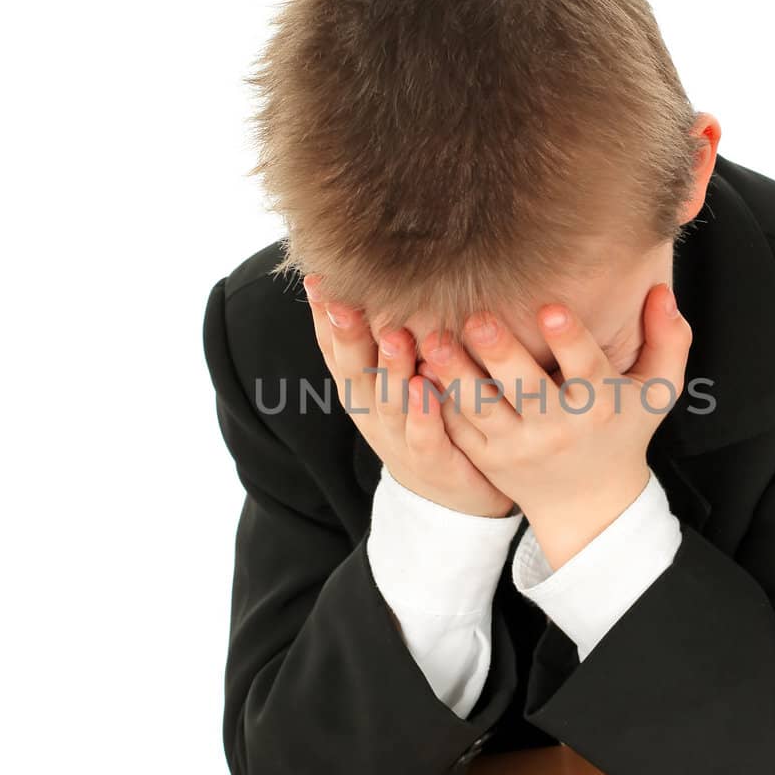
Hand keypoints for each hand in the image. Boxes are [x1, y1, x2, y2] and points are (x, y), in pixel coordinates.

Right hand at [301, 274, 516, 518]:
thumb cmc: (429, 421)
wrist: (456, 497)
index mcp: (362, 389)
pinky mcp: (432, 464)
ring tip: (395, 335)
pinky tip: (426, 390)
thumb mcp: (400, 378)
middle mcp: (372, 413)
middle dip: (347, 334)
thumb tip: (379, 276)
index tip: (318, 277)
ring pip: (388, 400)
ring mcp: (399, 440)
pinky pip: (424, 438)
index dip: (324, 317)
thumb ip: (388, 334)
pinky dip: (422, 415)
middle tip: (341, 299)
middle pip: (353, 369)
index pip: (335, 348)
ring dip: (389, 367)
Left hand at [424, 285, 691, 568]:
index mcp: (599, 403)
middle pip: (525, 387)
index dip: (569, 339)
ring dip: (454, 372)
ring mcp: (516, 445)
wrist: (586, 502)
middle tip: (477, 317)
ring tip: (434, 339)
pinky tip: (417, 365)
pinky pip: (457, 425)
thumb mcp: (657, 391)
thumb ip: (670, 341)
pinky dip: (436, 398)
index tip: (551, 308)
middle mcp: (556, 427)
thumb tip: (660, 290)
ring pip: (480, 407)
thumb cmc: (622, 430)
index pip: (585, 367)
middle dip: (500, 352)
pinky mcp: (485, 456)